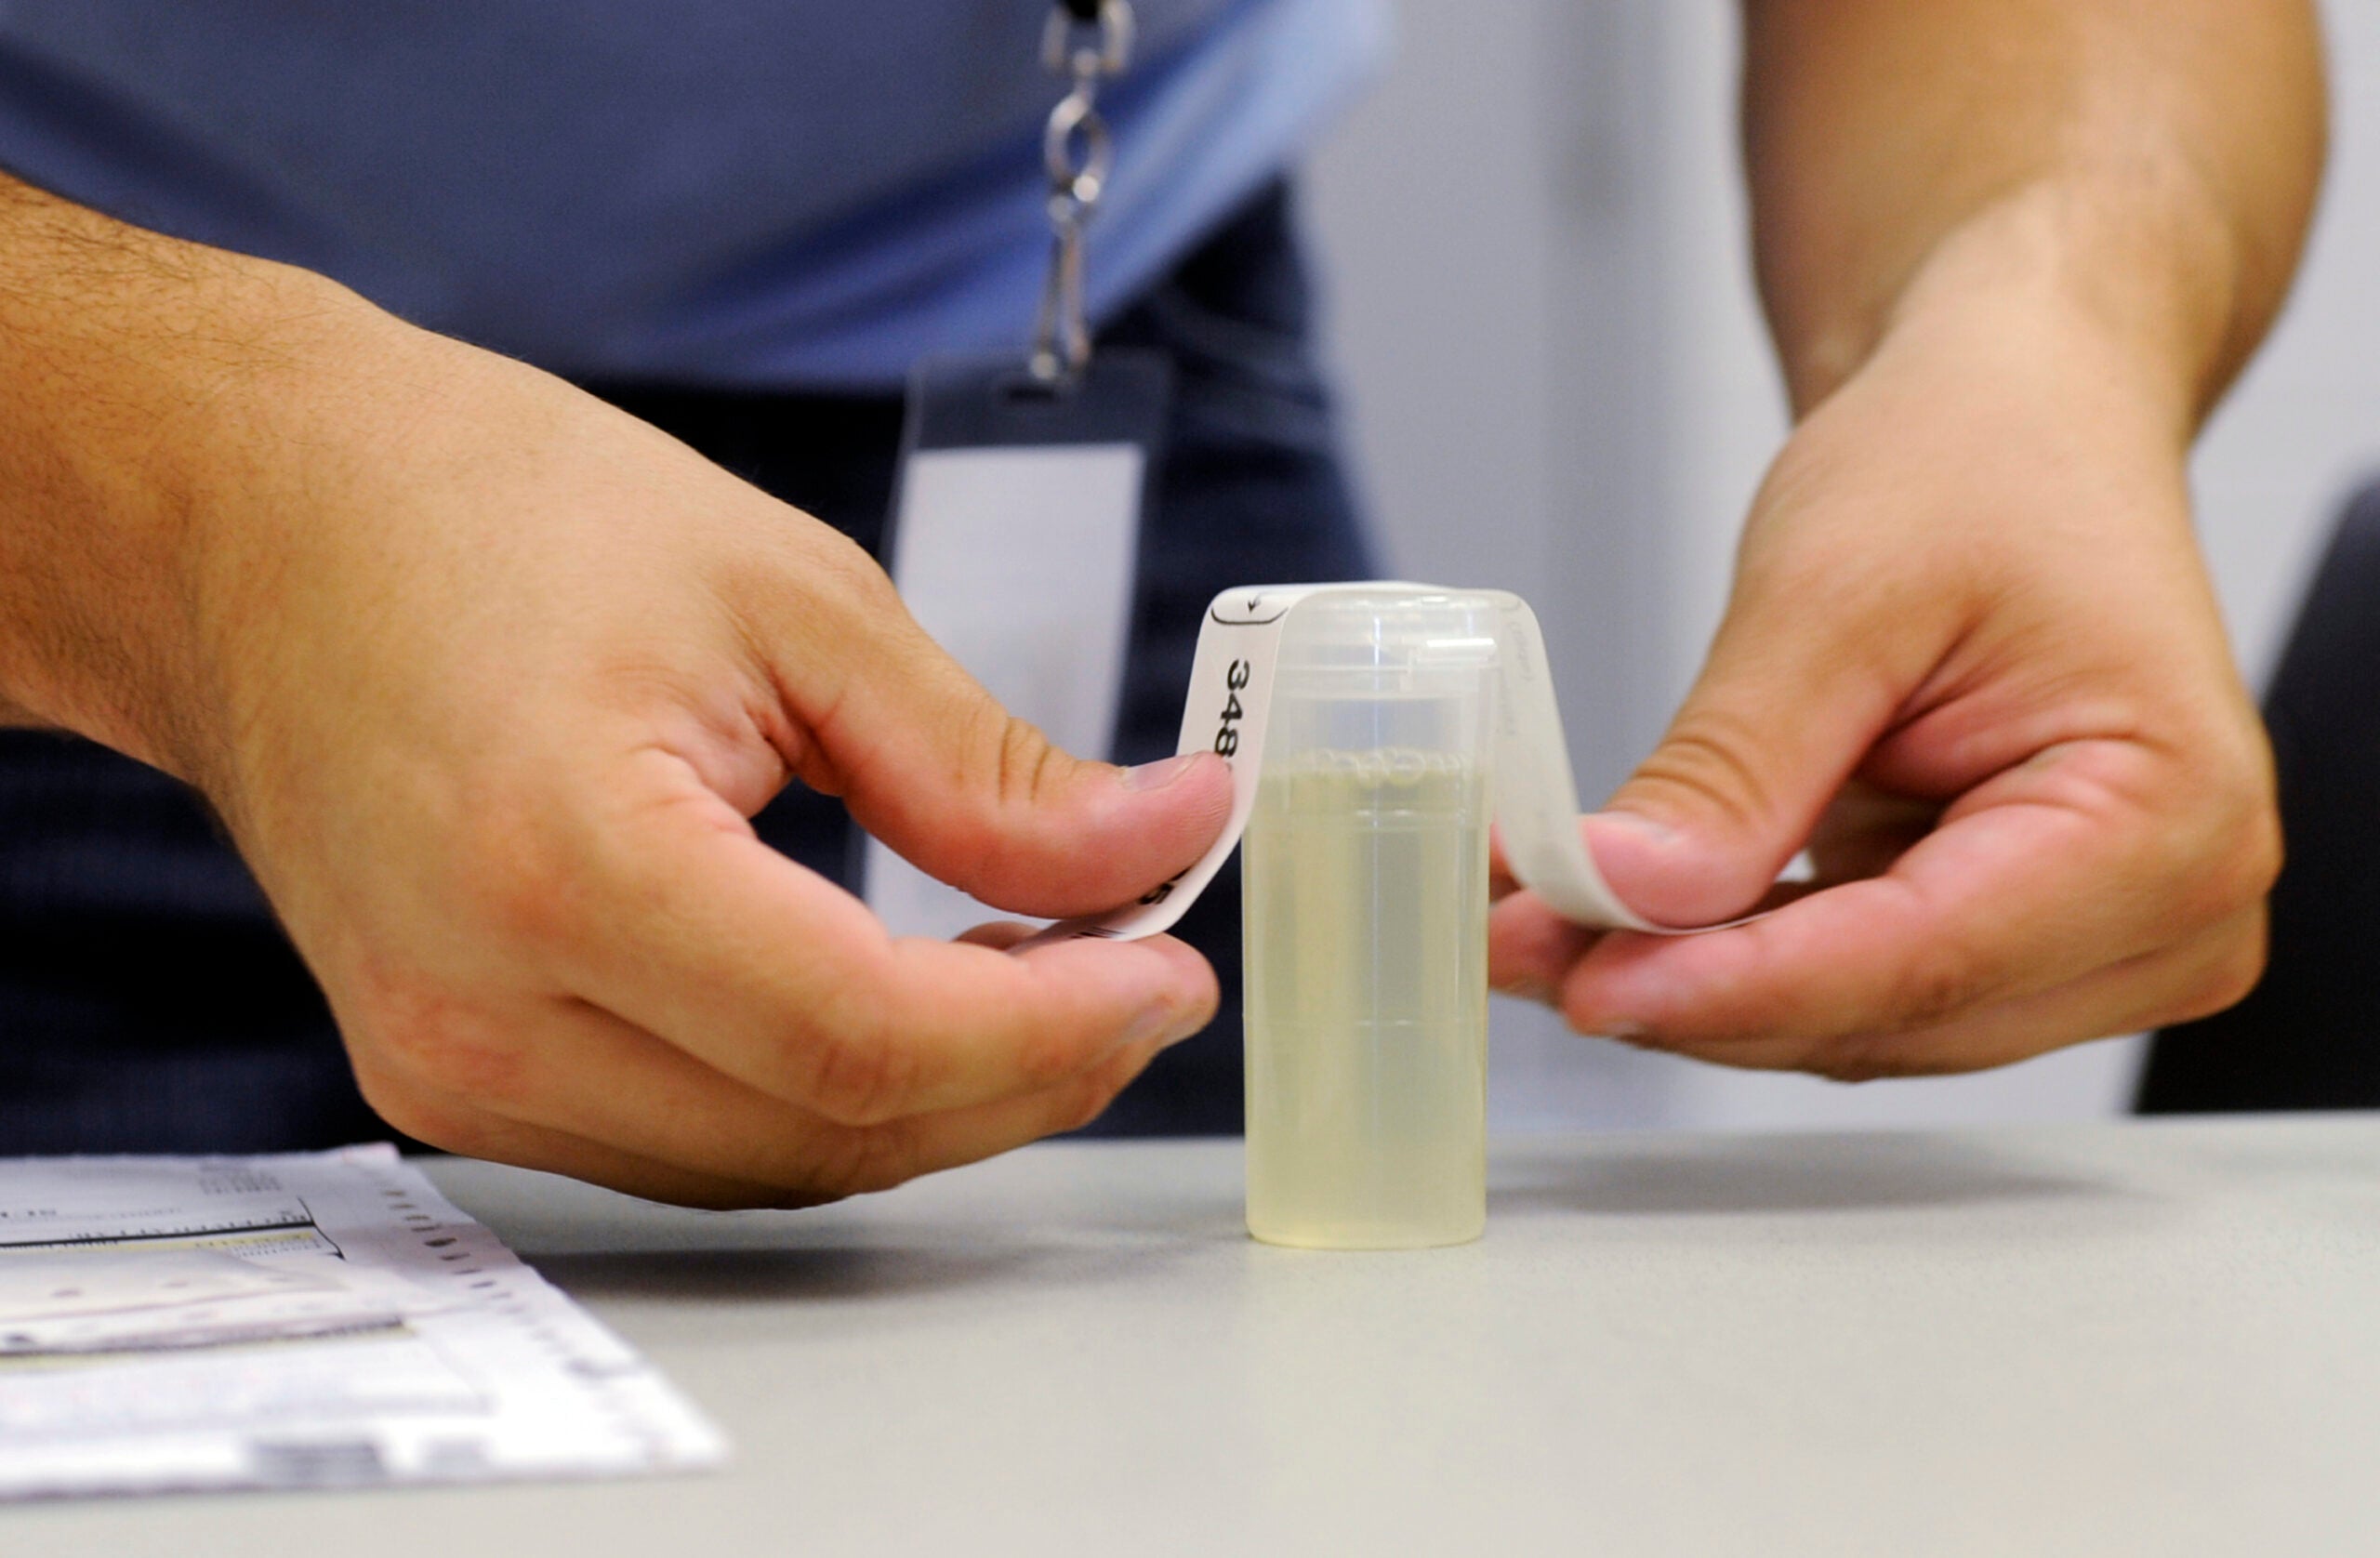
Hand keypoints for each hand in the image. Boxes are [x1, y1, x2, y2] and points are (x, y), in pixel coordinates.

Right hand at [184, 324, 1231, 1205]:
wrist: (258, 525)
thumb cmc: (498, 513)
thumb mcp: (792, 598)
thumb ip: (984, 768)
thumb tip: (1160, 841)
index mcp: (565, 867)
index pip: (867, 1038)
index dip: (1055, 1028)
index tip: (1171, 969)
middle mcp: (483, 1013)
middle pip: (831, 1126)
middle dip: (1024, 1071)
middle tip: (1136, 970)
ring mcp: (448, 1068)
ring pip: (771, 1161)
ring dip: (936, 1094)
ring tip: (1043, 977)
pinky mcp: (447, 1075)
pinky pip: (690, 1140)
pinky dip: (825, 1093)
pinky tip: (907, 1003)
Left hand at [1490, 281, 2278, 1077]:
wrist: (2019, 423)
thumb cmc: (1975, 463)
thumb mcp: (1832, 590)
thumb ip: (1734, 766)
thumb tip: (1623, 894)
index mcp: (2168, 816)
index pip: (1923, 958)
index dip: (1734, 986)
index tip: (1582, 981)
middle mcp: (2168, 909)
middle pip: (1888, 1013)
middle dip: (1688, 987)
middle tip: (1512, 940)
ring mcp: (2097, 943)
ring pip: (1858, 1023)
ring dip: (1691, 981)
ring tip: (1535, 918)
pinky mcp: (2012, 941)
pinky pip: (1851, 989)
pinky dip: (1728, 956)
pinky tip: (1613, 915)